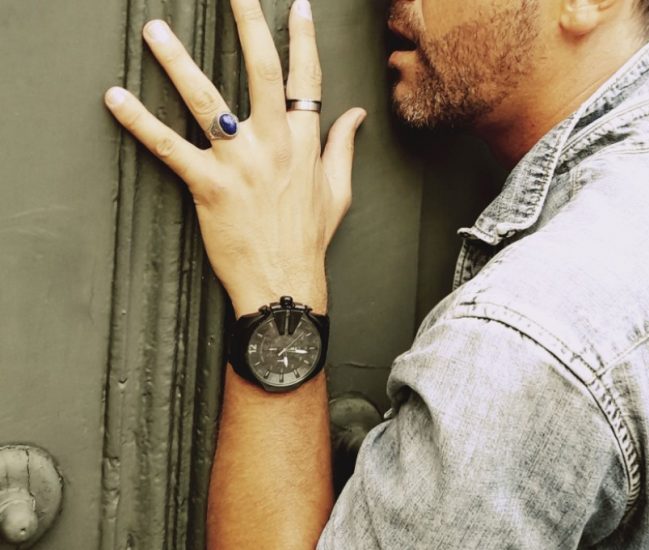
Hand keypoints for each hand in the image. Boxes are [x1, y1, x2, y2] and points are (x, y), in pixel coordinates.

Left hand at [103, 0, 364, 315]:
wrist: (285, 283)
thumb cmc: (308, 239)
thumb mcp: (338, 191)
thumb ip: (342, 147)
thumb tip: (355, 114)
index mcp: (305, 143)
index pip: (306, 79)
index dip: (303, 39)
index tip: (298, 7)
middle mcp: (273, 144)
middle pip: (261, 71)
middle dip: (247, 25)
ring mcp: (239, 163)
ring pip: (207, 101)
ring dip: (178, 63)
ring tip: (156, 31)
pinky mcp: (208, 186)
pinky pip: (169, 148)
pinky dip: (140, 122)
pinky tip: (117, 97)